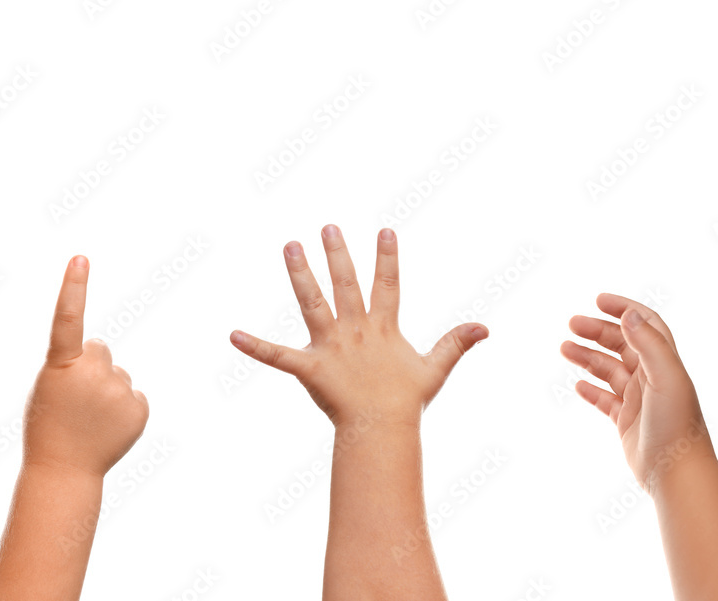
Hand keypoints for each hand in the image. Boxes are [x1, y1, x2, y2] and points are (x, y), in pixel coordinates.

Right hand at [23, 256, 149, 477]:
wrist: (64, 471)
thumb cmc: (49, 426)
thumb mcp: (51, 387)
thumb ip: (74, 364)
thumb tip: (106, 358)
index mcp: (62, 366)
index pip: (68, 319)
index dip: (73, 288)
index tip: (80, 258)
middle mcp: (94, 372)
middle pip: (102, 348)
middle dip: (91, 365)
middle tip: (76, 397)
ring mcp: (120, 390)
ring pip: (117, 374)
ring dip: (107, 389)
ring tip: (90, 419)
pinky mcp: (139, 407)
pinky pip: (133, 395)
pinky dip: (123, 408)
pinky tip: (108, 427)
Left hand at [230, 225, 488, 426]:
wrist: (382, 429)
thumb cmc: (406, 401)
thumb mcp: (434, 369)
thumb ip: (455, 343)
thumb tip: (485, 327)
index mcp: (383, 328)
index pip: (387, 285)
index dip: (387, 258)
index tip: (384, 231)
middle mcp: (355, 330)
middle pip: (345, 284)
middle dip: (337, 253)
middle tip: (327, 226)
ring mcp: (331, 346)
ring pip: (311, 303)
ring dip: (300, 274)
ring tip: (290, 246)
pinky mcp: (309, 367)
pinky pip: (278, 356)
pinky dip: (255, 347)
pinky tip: (232, 334)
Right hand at [561, 293, 715, 494]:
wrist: (677, 475)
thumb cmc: (677, 427)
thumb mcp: (666, 379)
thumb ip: (649, 345)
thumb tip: (629, 315)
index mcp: (664, 363)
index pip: (644, 324)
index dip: (623, 309)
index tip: (598, 300)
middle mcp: (652, 378)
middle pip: (622, 344)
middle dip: (597, 331)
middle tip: (571, 325)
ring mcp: (639, 400)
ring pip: (609, 370)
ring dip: (587, 357)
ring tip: (564, 349)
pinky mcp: (627, 422)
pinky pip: (605, 399)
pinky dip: (591, 389)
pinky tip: (578, 385)